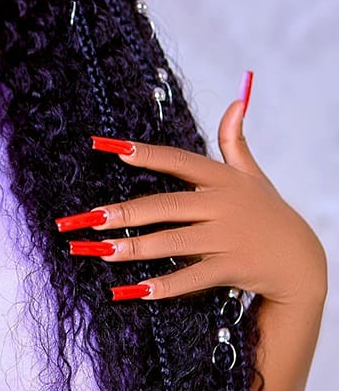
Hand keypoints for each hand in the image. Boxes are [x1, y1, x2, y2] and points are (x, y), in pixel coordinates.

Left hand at [60, 95, 326, 306]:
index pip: (178, 161)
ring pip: (173, 242)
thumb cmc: (267, 212)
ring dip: (136, 248)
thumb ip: (235, 140)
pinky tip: (136, 290)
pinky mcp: (232, 268)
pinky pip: (193, 277)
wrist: (302, 261)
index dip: (146, 154)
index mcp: (221, 179)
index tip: (110, 148)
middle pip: (166, 206)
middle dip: (125, 212)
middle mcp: (222, 206)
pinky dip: (165, 285)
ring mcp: (227, 238)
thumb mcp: (252, 174)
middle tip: (89, 218)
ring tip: (101, 252)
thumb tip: (237, 100)